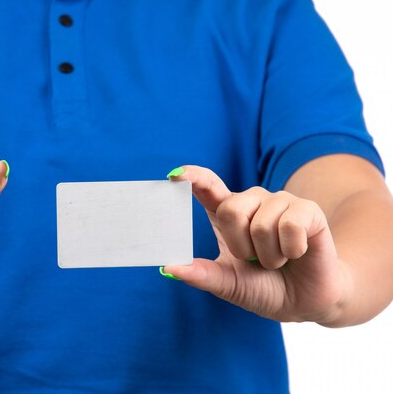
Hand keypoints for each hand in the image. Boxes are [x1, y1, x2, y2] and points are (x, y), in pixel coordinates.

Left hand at [163, 165, 350, 323]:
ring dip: (269, 255)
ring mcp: (280, 202)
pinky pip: (290, 225)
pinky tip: (296, 253)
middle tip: (254, 261)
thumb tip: (169, 267)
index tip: (176, 175)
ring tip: (277, 260)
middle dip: (241, 246)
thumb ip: (201, 274)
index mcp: (226, 213)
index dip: (192, 176)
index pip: (207, 186)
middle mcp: (252, 201)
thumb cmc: (262, 287)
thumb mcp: (227, 284)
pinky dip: (291, 250)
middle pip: (232, 210)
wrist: (304, 301)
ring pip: (261, 224)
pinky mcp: (307, 209)